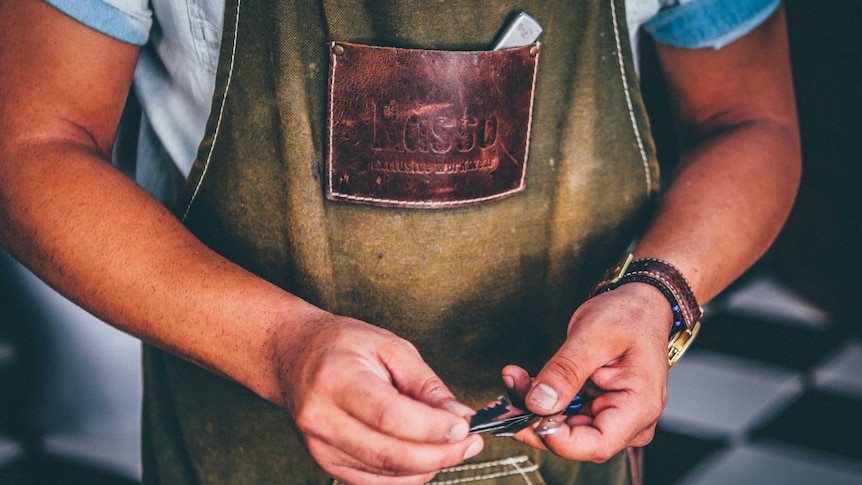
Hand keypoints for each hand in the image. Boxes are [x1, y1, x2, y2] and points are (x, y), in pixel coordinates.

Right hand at [268, 311, 483, 483]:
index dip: (433, 428)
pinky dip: (407, 476)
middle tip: (471, 443)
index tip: (465, 426)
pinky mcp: (325, 463)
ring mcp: (320, 447)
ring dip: (429, 466)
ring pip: (386, 474)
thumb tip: (460, 417)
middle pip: (390, 454)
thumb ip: (426, 385)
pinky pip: (374, 482)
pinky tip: (427, 457)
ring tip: (453, 447)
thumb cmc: (342, 345)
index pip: (391, 416)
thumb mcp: (390, 347)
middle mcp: (322, 418)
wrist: (293, 356)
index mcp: (336, 379)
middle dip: (440, 454)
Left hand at [502, 283, 671, 461]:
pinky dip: (540, 400)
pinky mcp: (595, 408)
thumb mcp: (594, 336)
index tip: (526, 415)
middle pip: (574, 440)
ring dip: (533, 408)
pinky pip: (563, 413)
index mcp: (639, 407)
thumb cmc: (629, 316)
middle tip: (505, 395)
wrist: (638, 306)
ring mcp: (611, 416)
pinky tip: (523, 381)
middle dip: (535, 419)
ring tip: (513, 378)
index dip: (556, 438)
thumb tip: (538, 403)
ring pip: (563, 428)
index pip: (596, 444)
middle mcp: (629, 421)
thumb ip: (566, 371)